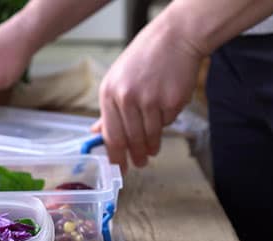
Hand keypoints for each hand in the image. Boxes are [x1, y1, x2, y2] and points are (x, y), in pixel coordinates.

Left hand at [93, 23, 202, 170]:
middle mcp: (126, 98)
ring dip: (152, 145)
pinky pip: (168, 122)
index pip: (110, 136)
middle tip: (139, 163)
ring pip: (151, 135)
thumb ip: (109, 110)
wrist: (175, 38)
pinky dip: (166, 121)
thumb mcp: (117, 80)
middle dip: (136, 156)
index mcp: (108, 94)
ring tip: (153, 148)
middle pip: (131, 140)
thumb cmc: (144, 59)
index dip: (116, 157)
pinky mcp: (171, 101)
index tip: (119, 169)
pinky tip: (166, 107)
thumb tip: (97, 132)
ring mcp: (150, 100)